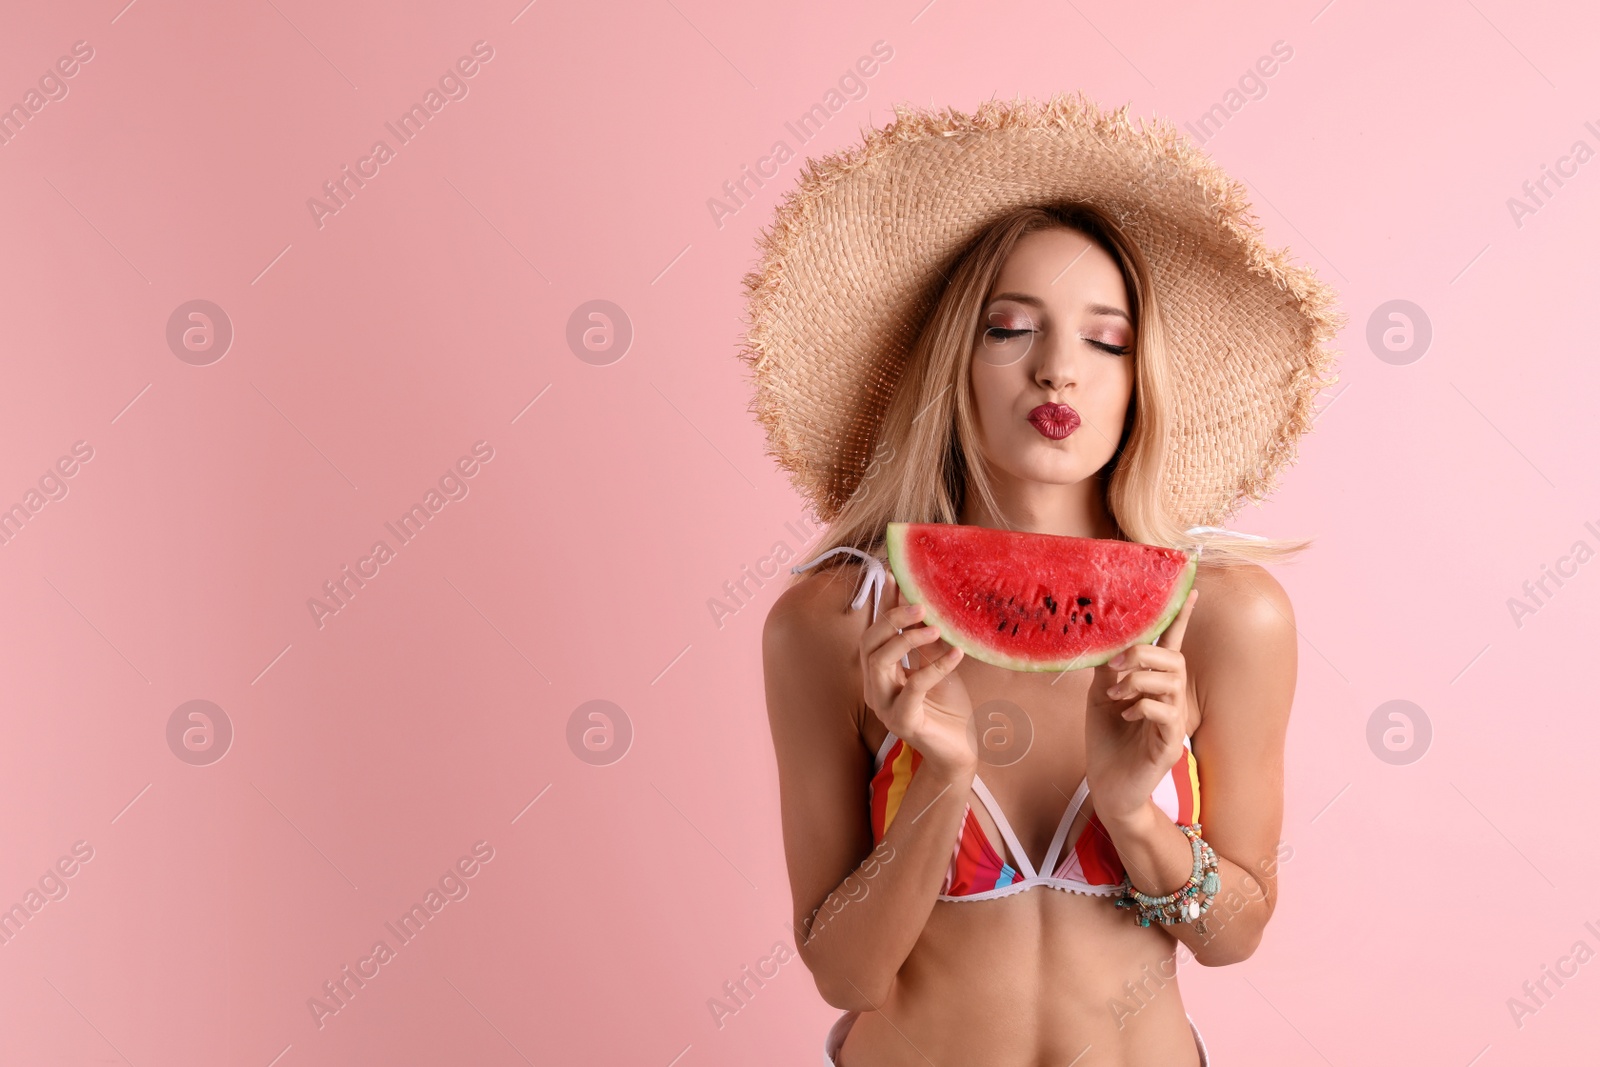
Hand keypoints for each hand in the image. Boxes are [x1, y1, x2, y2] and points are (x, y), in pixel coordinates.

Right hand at [860, 570, 974, 778]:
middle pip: (868, 643)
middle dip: (893, 619)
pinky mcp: (902, 722)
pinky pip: (912, 688)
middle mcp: (875, 688)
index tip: (895, 576)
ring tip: (937, 628)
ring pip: (879, 662)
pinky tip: (957, 655)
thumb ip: (927, 638)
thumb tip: (926, 602)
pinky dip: (935, 667)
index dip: (883, 604)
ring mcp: (884, 707)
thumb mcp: (937, 663)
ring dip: (907, 639)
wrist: (961, 749)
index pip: (874, 631)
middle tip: (922, 604)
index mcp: (880, 673)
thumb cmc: (948, 708)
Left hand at [1084, 588, 1198, 823]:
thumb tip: (1106, 638)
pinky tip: (1129, 714)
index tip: (1190, 587)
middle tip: (1114, 666)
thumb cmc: (1107, 742)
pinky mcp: (1171, 744)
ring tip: (1116, 695)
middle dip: (1143, 654)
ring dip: (1139, 680)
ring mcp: (1173, 721)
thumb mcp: (1100, 696)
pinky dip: (1144, 706)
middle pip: (1173, 658)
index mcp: (1154, 684)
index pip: (1171, 644)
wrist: (1108, 787)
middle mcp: (1170, 700)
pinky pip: (1166, 712)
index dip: (1180, 616)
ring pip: (1171, 681)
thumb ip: (1108, 667)